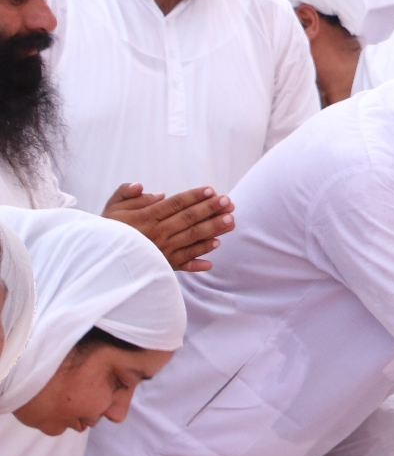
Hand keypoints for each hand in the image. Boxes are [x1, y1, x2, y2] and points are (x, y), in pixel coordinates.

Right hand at [103, 183, 234, 271]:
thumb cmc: (108, 229)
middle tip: (228, 201)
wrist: (100, 259)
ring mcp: (162, 251)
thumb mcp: (112, 206)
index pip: (175, 204)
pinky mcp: (164, 266)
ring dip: (213, 229)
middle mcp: (157, 233)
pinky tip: (217, 246)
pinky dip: (201, 254)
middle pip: (188, 219)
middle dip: (210, 209)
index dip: (193, 196)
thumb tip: (156, 192)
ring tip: (231, 220)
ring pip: (192, 238)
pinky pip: (185, 260)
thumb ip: (128, 193)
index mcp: (145, 217)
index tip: (211, 190)